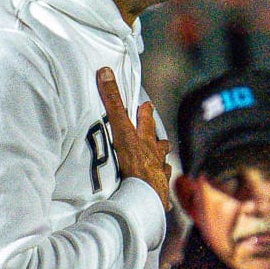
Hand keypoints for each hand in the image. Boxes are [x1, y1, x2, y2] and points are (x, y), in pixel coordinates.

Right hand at [96, 70, 170, 208]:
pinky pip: (161, 193)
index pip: (146, 122)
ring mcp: (159, 176)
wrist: (145, 196)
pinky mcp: (158, 195)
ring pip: (163, 166)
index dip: (146, 113)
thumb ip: (114, 103)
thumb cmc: (134, 162)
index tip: (147, 105)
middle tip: (159, 138)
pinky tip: (163, 197)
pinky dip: (160, 192)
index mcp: (146, 141)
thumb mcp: (121, 129)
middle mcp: (156, 157)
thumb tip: (106, 71)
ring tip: (161, 164)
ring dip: (161, 164)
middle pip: (159, 145)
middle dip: (158, 140)